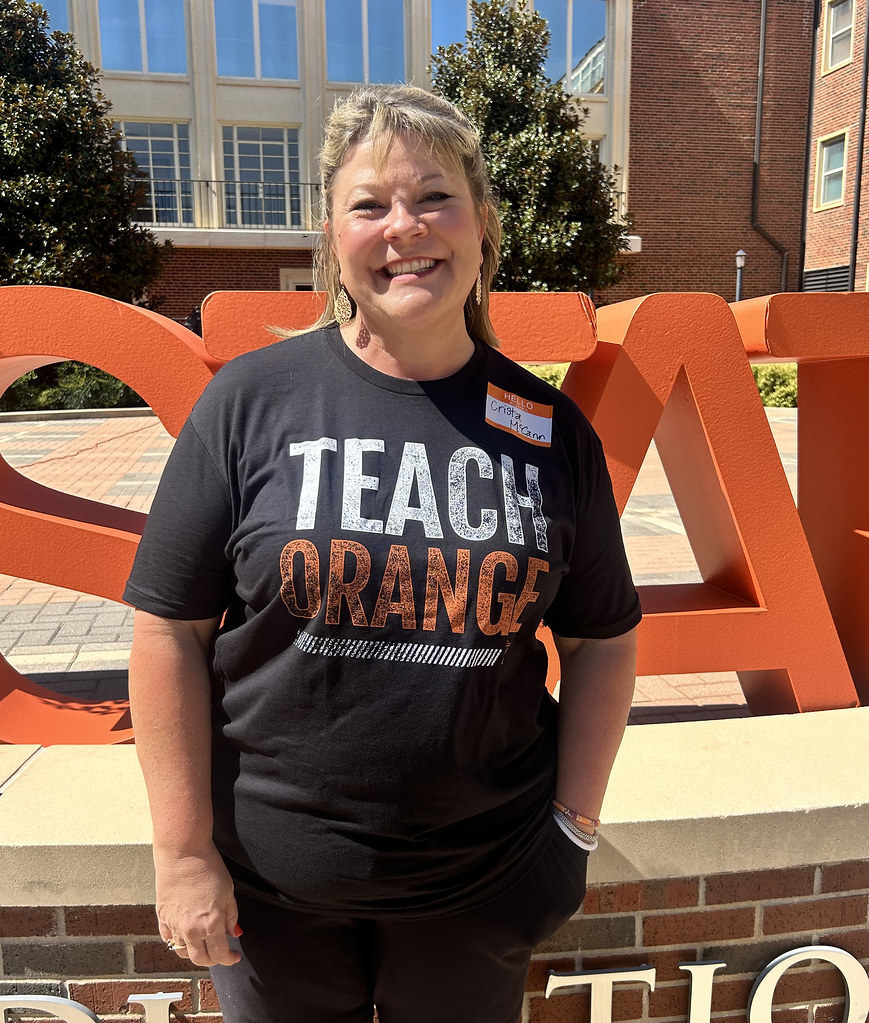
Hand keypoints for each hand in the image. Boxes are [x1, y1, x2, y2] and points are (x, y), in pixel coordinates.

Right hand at [154, 840, 241, 966]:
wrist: (183, 853)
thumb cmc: (209, 867)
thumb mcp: (228, 891)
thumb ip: (231, 916)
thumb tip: (234, 933)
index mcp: (211, 924)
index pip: (220, 954)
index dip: (229, 959)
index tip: (234, 956)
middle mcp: (191, 930)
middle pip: (200, 959)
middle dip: (212, 960)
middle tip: (220, 952)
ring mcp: (174, 924)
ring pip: (182, 951)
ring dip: (193, 951)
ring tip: (202, 943)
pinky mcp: (162, 916)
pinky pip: (168, 938)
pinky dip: (177, 940)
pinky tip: (185, 933)